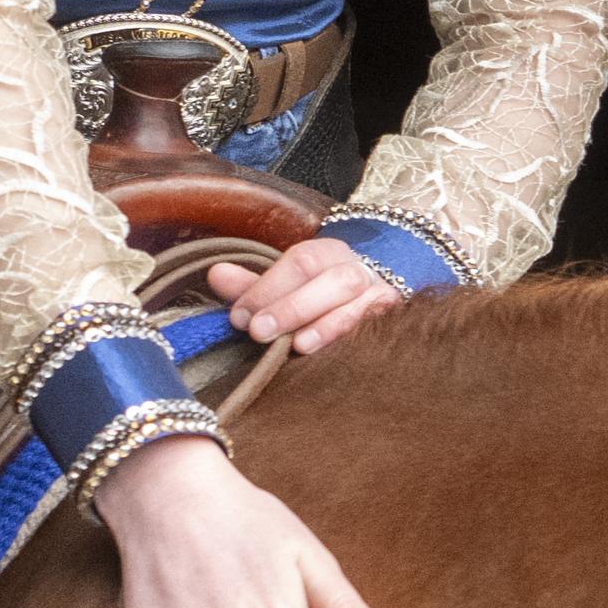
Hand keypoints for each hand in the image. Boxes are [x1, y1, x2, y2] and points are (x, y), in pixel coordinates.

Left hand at [204, 232, 407, 353]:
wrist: (370, 303)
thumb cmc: (318, 297)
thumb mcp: (285, 288)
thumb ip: (253, 285)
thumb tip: (215, 274)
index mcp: (328, 253)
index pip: (301, 262)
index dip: (268, 287)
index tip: (240, 316)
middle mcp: (357, 269)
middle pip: (331, 280)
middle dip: (292, 306)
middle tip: (257, 331)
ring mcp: (380, 295)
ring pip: (356, 304)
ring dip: (322, 325)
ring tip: (294, 345)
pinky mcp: (391, 321)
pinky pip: (372, 329)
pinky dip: (346, 339)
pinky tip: (322, 354)